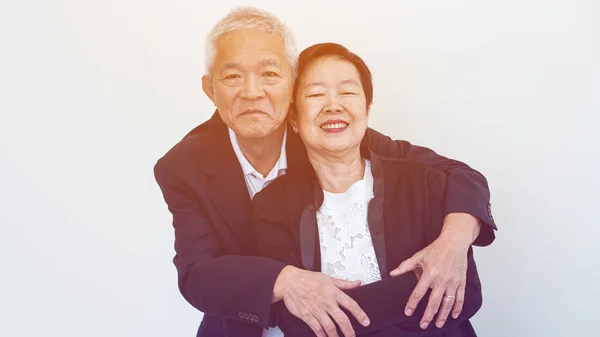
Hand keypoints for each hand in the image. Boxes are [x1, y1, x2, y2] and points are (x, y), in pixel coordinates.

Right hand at [273, 266, 369, 336]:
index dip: (360, 314)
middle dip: (349, 331)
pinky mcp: (307, 315)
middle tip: (352, 336)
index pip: (351, 305)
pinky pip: (317, 329)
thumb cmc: (308, 279)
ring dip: (336, 336)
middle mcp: (327, 302)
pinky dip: (322, 335)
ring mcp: (317, 310)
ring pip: (330, 327)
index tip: (366, 322)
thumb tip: (357, 283)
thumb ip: (344, 283)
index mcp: (333, 292)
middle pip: (342, 320)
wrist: (290, 282)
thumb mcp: (328, 278)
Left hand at [389, 213, 479, 329]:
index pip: (418, 292)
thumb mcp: (418, 256)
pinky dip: (457, 308)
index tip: (408, 312)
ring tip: (438, 324)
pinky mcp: (461, 282)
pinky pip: (460, 298)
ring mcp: (452, 282)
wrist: (454, 243)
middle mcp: (441, 280)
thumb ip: (405, 266)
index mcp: (429, 273)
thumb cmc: (436, 249)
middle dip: (428, 315)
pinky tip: (453, 315)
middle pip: (434, 302)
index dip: (412, 303)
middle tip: (423, 324)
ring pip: (448, 303)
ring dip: (443, 315)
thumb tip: (393, 273)